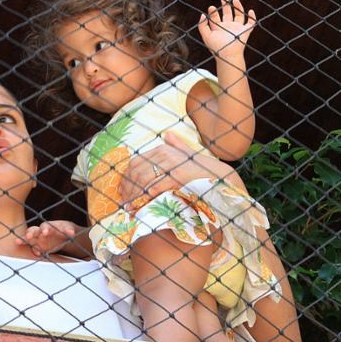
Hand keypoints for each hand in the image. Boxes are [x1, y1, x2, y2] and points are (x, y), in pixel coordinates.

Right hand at [15, 220, 78, 256]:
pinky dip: (33, 250)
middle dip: (30, 233)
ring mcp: (37, 239)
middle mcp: (40, 232)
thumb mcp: (69, 229)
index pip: (44, 226)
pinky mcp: (37, 246)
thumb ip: (69, 231)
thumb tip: (72, 233)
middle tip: (28, 237)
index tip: (45, 233)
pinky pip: (33, 248)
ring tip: (17, 242)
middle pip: (32, 230)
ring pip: (28, 238)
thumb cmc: (64, 229)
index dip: (45, 229)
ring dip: (23, 240)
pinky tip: (36, 254)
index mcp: (48, 226)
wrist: (63, 235)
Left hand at [119, 132, 235, 205]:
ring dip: (134, 196)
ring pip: (143, 180)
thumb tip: (168, 134)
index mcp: (163, 149)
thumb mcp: (187, 154)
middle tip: (124, 202)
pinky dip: (145, 199)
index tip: (122, 191)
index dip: (126, 177)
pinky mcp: (176, 176)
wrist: (218, 176)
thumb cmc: (202, 168)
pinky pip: (155, 188)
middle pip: (137, 171)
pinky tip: (141, 207)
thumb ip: (176, 145)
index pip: (135, 162)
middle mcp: (164, 154)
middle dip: (128, 189)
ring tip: (130, 207)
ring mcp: (170, 164)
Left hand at [198, 0, 256, 60]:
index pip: (216, 17)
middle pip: (227, 13)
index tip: (211, 7)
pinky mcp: (245, 31)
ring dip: (238, 7)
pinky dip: (252, 17)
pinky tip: (250, 11)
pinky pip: (251, 23)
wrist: (228, 54)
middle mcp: (228, 27)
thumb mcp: (206, 36)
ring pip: (239, 15)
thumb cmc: (216, 47)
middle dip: (225, 5)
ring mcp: (237, 29)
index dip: (213, 12)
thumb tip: (203, 15)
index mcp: (218, 28)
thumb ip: (202, 26)